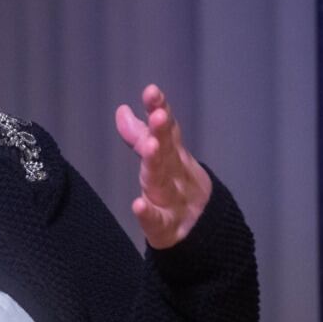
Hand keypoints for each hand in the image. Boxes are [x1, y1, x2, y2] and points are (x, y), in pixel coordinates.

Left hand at [115, 84, 212, 248]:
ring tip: (151, 146)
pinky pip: (156, 220)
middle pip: (167, 151)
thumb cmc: (175, 188)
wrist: (200, 230)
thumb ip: (139, 136)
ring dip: (156, 163)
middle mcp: (173, 174)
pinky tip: (138, 205)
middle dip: (163, 132)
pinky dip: (148, 214)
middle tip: (159, 115)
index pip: (166, 129)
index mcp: (172, 156)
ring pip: (162, 180)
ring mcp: (172, 201)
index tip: (152, 91)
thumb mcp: (161, 160)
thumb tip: (122, 110)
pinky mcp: (166, 228)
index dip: (159, 109)